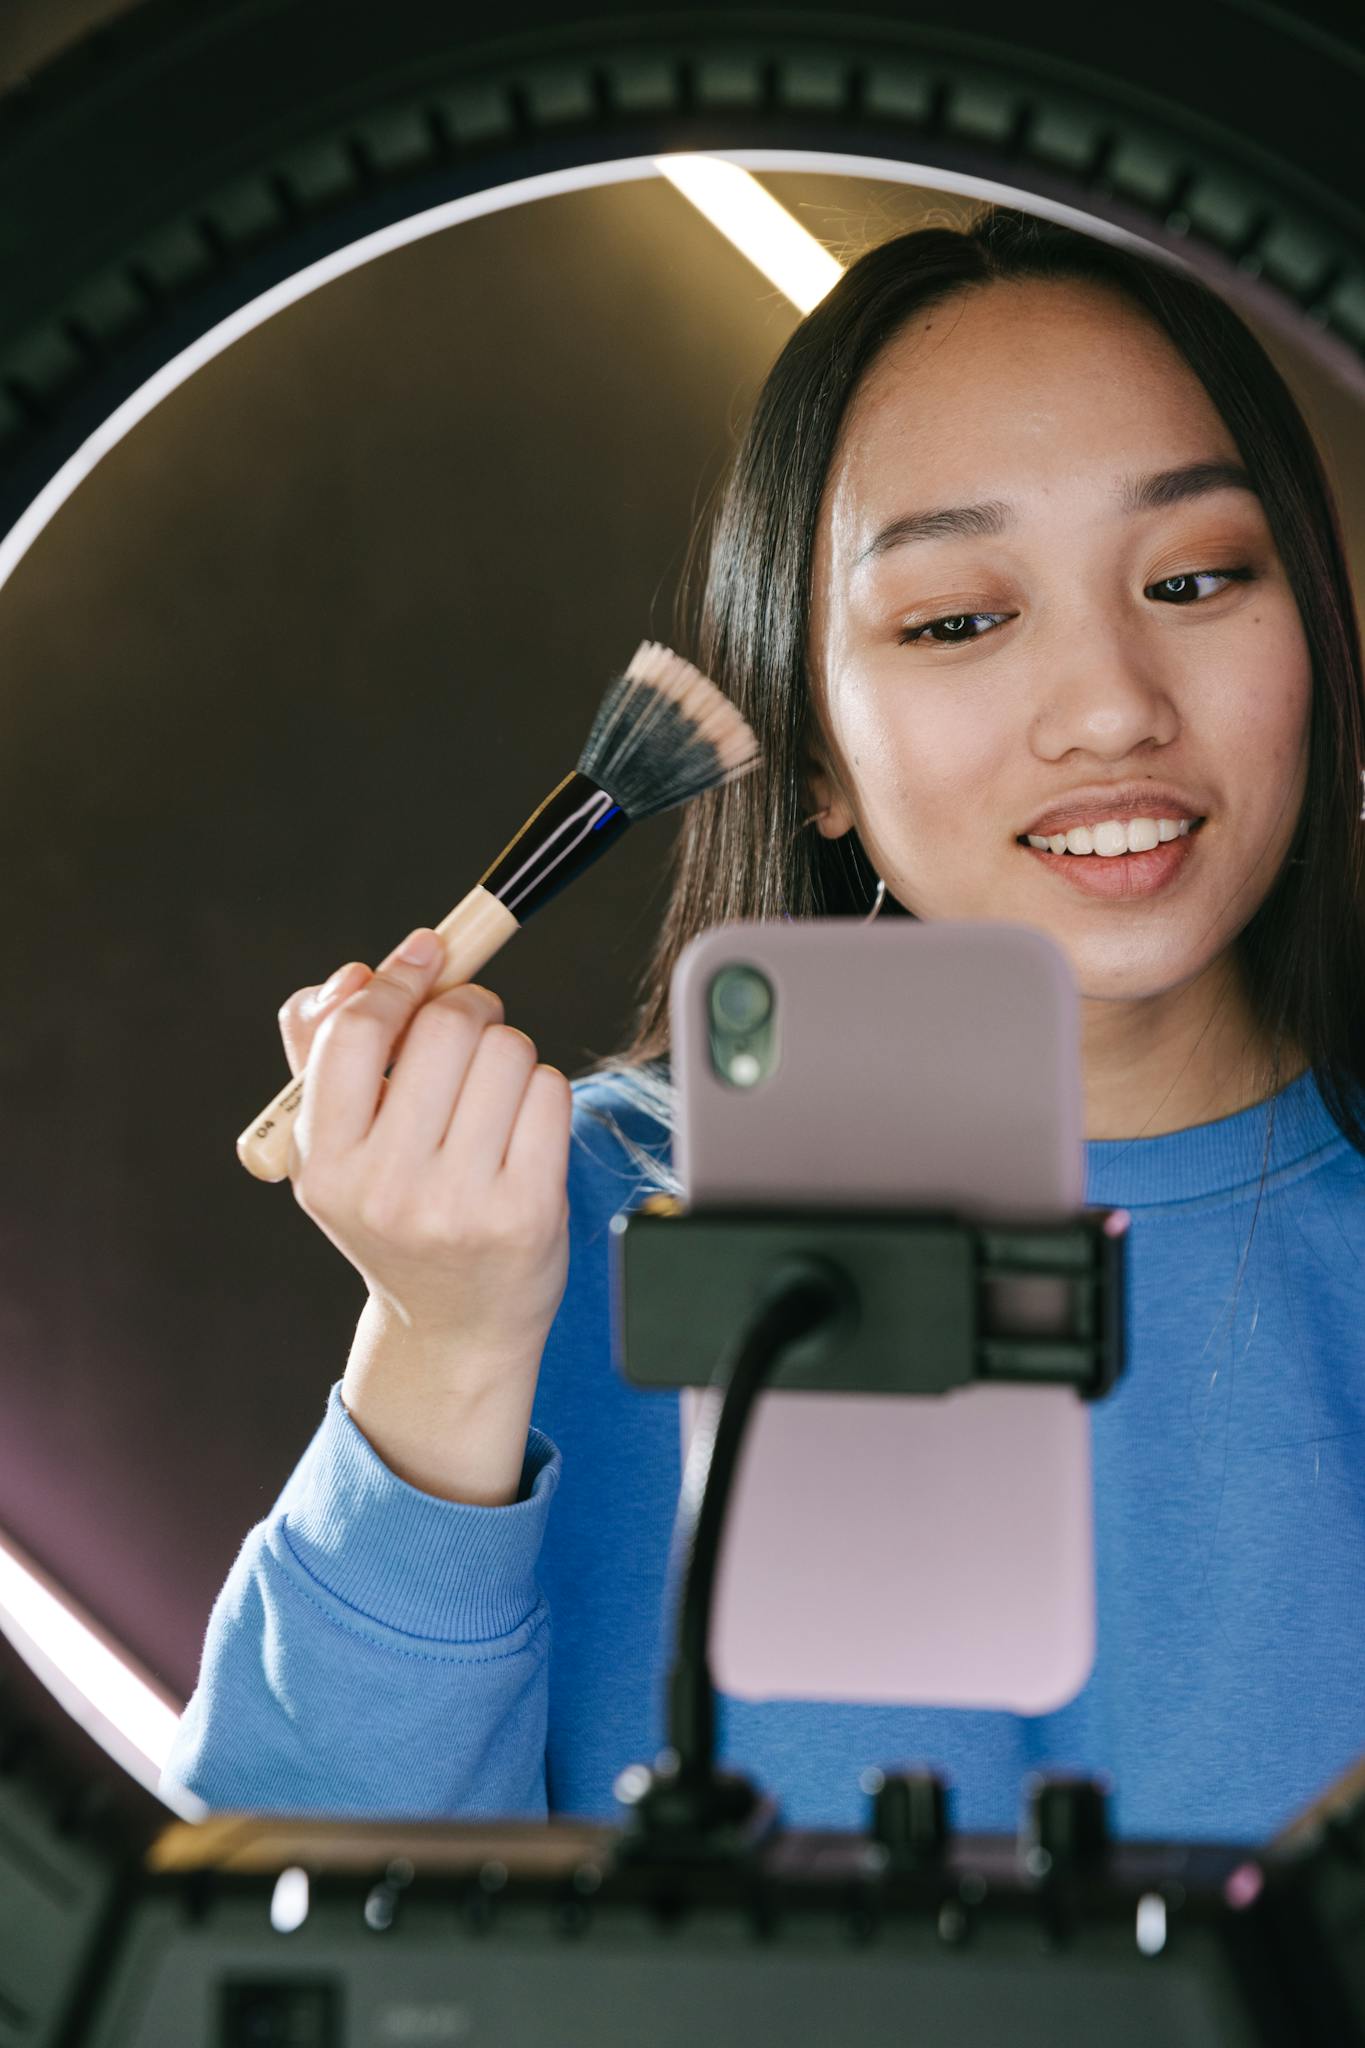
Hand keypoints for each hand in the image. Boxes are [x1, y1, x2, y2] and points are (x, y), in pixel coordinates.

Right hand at [276, 930, 572, 1363]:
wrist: (454, 1326)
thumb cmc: (395, 1213)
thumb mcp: (336, 1149)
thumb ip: (322, 1049)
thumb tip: (359, 973)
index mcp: (327, 1166)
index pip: (353, 1034)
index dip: (395, 980)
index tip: (425, 954)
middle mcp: (388, 1190)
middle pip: (445, 1027)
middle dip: (466, 1007)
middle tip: (468, 1029)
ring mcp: (460, 1204)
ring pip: (507, 1050)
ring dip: (506, 1052)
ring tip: (489, 1098)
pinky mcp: (528, 1211)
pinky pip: (550, 1091)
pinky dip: (540, 1092)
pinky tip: (520, 1130)